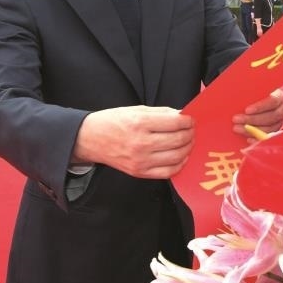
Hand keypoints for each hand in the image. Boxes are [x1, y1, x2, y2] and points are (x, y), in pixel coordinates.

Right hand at [73, 106, 194, 178]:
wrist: (91, 139)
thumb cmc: (113, 122)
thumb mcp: (136, 110)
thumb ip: (161, 113)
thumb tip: (182, 115)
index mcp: (140, 123)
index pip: (175, 122)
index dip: (187, 120)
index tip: (190, 119)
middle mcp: (141, 143)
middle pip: (178, 139)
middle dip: (190, 133)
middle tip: (192, 129)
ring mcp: (141, 160)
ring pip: (177, 156)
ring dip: (188, 148)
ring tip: (188, 141)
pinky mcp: (140, 172)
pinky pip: (168, 172)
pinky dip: (179, 164)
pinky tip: (181, 156)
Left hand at [231, 89, 282, 135]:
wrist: (246, 106)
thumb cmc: (247, 98)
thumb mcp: (248, 93)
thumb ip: (248, 96)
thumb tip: (240, 97)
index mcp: (278, 96)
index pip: (273, 101)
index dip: (261, 106)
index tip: (246, 110)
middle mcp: (281, 109)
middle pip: (272, 116)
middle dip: (253, 119)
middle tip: (236, 119)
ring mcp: (279, 122)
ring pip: (271, 128)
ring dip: (253, 130)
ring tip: (238, 128)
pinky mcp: (274, 132)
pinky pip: (268, 138)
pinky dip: (258, 139)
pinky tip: (248, 139)